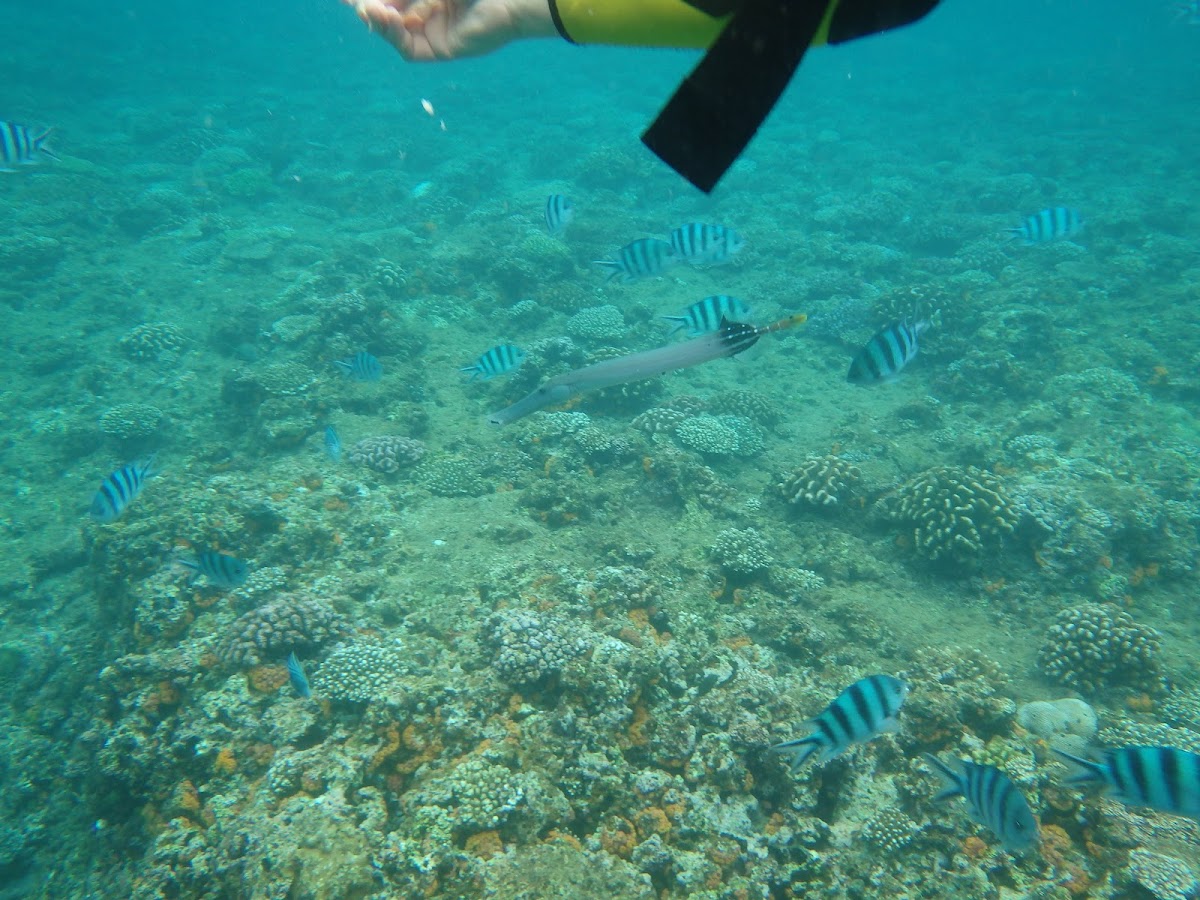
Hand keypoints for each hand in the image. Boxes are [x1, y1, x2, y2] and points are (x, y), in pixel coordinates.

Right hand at [347, 0, 552, 60]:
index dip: (372, 0)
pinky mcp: (440, 50)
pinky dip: (393, 33)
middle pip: (388, 15)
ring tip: (367, 8)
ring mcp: (433, 34)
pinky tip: (384, 17)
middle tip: (350, 1)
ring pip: (394, 32)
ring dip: (377, 20)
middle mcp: (428, 14)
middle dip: (368, 8)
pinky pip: (408, 47)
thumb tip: (371, 2)